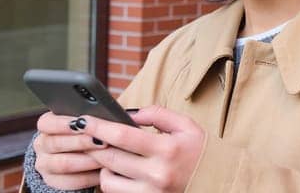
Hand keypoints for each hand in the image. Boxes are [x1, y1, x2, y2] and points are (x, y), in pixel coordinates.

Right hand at [34, 112, 107, 189]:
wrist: (79, 157)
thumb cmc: (88, 132)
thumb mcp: (87, 120)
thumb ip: (93, 113)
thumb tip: (109, 105)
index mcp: (46, 125)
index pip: (47, 123)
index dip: (64, 124)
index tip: (84, 122)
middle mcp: (41, 144)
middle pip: (56, 143)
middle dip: (82, 142)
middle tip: (103, 141)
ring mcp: (44, 164)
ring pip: (64, 164)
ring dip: (87, 161)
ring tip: (106, 158)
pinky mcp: (53, 181)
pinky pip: (70, 181)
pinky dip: (88, 177)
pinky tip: (102, 172)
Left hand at [79, 105, 205, 192]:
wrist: (216, 181)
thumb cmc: (200, 151)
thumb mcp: (185, 126)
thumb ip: (157, 114)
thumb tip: (128, 114)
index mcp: (167, 149)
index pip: (123, 136)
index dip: (98, 127)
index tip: (82, 120)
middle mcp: (158, 174)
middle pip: (110, 159)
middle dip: (93, 145)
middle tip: (86, 135)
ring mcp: (151, 192)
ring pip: (108, 181)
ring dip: (102, 167)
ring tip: (108, 156)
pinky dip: (111, 182)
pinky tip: (117, 172)